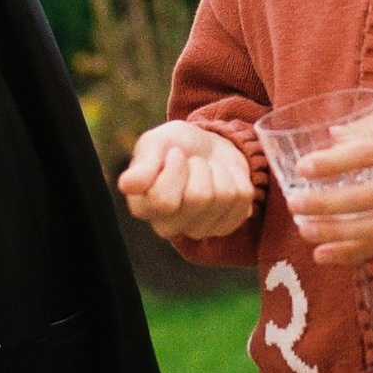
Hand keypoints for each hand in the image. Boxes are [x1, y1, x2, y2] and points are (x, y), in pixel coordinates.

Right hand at [117, 121, 256, 240]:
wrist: (206, 146)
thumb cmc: (175, 145)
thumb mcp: (156, 142)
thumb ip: (143, 162)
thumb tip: (128, 185)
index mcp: (143, 207)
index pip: (163, 201)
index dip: (175, 168)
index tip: (175, 153)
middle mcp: (167, 226)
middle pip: (198, 198)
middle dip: (200, 167)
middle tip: (193, 162)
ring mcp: (198, 230)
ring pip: (223, 196)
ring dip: (218, 171)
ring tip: (207, 168)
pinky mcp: (226, 225)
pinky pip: (243, 197)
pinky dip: (237, 177)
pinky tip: (222, 178)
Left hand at [286, 114, 372, 267]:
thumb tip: (330, 137)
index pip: (369, 153)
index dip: (334, 163)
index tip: (303, 167)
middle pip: (367, 198)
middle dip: (326, 204)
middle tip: (294, 203)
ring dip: (335, 233)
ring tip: (304, 230)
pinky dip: (354, 252)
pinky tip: (326, 253)